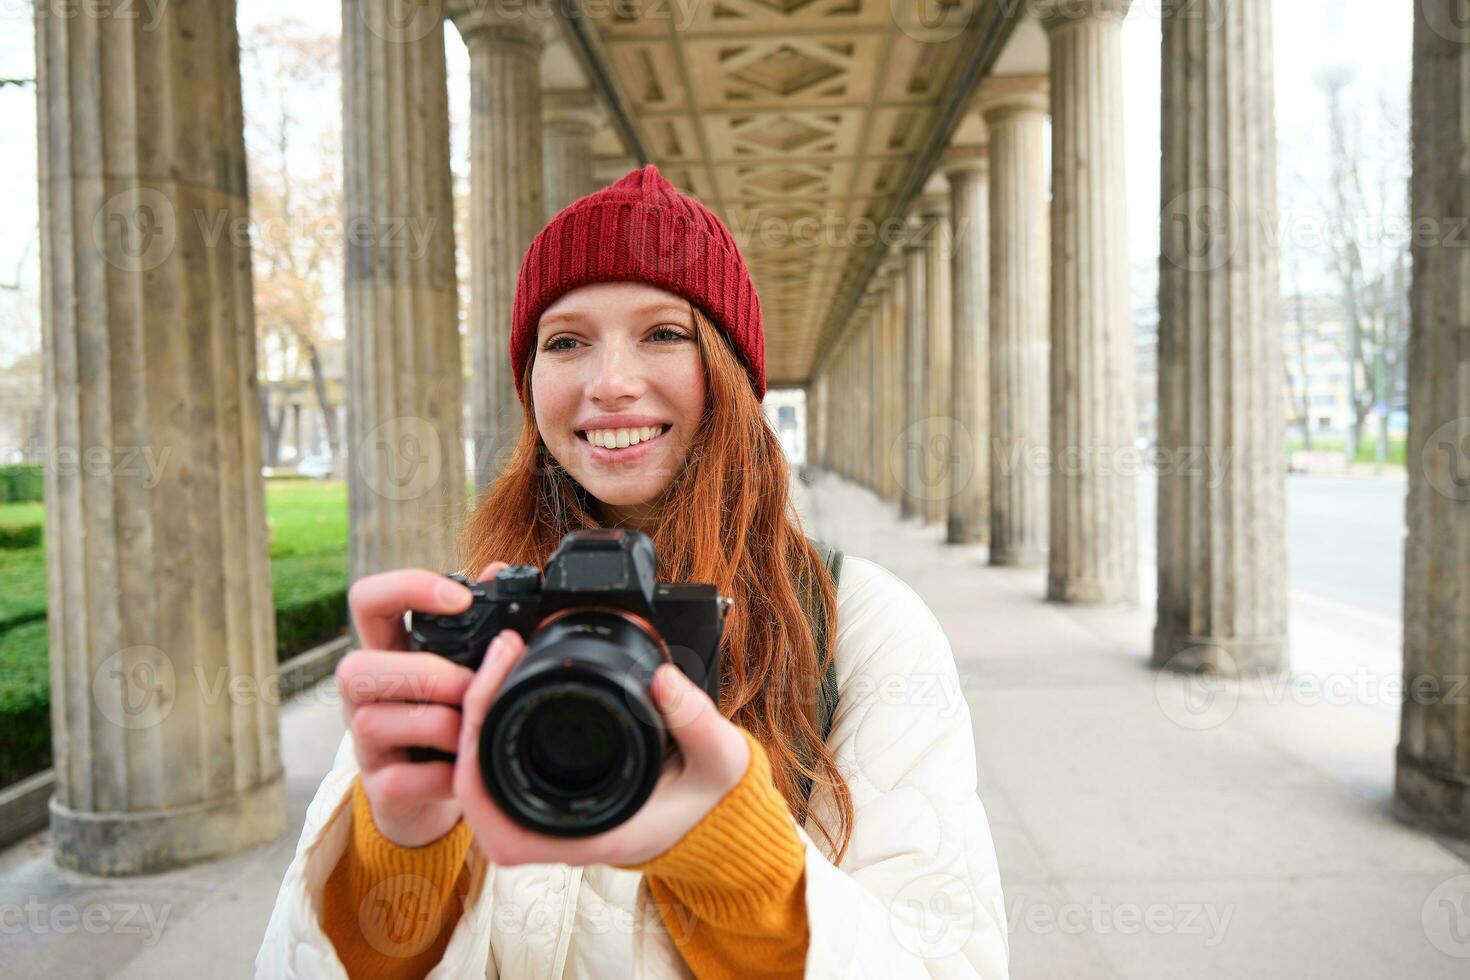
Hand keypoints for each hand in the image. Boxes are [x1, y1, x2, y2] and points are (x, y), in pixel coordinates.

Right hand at [338, 561, 509, 847]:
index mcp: (388, 651)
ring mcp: (366, 742)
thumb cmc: (449, 715)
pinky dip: (439, 776)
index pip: (368, 600)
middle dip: (423, 674)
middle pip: (354, 667)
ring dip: (437, 724)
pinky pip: (398, 780)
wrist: (431, 794)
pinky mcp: (381, 787)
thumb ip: (479, 622)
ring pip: (373, 723)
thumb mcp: (461, 665)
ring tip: (473, 730)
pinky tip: (465, 772)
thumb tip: (500, 571)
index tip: (460, 600)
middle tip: (470, 686)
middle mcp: (364, 694)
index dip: (406, 588)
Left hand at [452, 629, 751, 867]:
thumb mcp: (718, 759)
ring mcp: (549, 817)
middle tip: (499, 651)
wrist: (716, 817)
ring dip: (479, 717)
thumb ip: (697, 720)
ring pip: (482, 775)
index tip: (490, 683)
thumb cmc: (711, 798)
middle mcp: (557, 833)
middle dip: (470, 714)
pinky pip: (502, 766)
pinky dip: (496, 723)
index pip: (495, 809)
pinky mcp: (551, 796)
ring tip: (502, 656)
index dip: (474, 748)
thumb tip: (662, 678)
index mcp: (586, 835)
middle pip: (475, 786)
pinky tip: (509, 680)